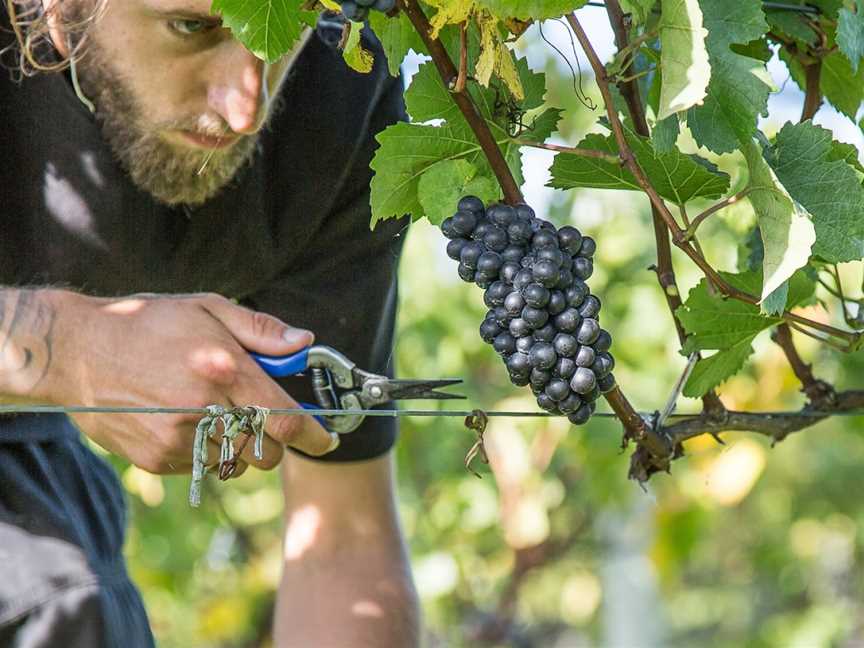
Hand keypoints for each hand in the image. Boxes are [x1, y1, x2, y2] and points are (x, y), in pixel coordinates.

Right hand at [48, 291, 336, 473]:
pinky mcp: (154, 457)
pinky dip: (205, 451)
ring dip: (239, 447)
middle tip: (261, 417)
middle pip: (266, 452)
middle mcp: (202, 409)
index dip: (312, 435)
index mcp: (222, 369)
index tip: (326, 439)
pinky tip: (185, 421)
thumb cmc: (147, 323)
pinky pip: (200, 467)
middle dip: (274, 441)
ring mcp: (176, 438)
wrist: (75, 351)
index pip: (283, 419)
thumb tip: (304, 342)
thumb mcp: (206, 308)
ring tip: (216, 413)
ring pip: (235, 464)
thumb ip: (261, 329)